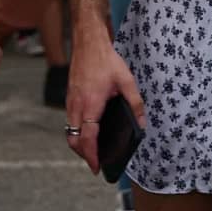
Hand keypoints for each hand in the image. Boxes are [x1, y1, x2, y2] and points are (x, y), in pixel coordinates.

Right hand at [65, 39, 145, 178]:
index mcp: (91, 104)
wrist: (88, 43)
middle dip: (83, 155)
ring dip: (79, 144)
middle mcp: (77, 106)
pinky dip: (77, 132)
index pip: (88, 138)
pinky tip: (89, 132)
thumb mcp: (126, 81)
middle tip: (96, 163)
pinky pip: (70, 121)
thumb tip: (142, 123)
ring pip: (70, 132)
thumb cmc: (106, 60)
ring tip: (93, 151)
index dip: (91, 156)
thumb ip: (135, 104)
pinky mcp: (69, 98)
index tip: (97, 167)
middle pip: (74, 140)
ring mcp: (70, 102)